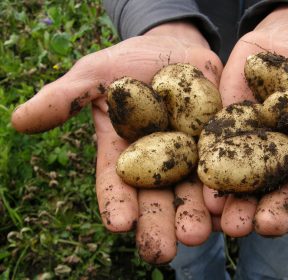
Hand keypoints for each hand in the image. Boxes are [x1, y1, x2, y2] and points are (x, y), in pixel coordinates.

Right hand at [11, 21, 222, 263]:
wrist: (174, 49)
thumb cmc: (129, 63)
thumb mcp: (94, 75)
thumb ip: (64, 98)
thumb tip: (19, 121)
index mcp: (125, 155)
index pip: (117, 184)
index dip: (116, 203)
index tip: (118, 224)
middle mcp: (159, 164)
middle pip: (158, 198)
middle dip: (160, 224)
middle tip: (163, 251)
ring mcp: (192, 157)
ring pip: (195, 192)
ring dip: (198, 216)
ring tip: (200, 236)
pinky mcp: (222, 144)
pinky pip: (228, 168)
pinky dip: (230, 189)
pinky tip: (231, 208)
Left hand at [204, 6, 287, 236]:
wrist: (287, 36)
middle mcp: (284, 159)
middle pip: (279, 191)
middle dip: (272, 210)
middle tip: (262, 225)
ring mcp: (253, 148)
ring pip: (246, 184)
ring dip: (238, 205)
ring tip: (229, 223)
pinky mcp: (226, 133)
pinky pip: (216, 155)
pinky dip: (211, 174)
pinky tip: (204, 193)